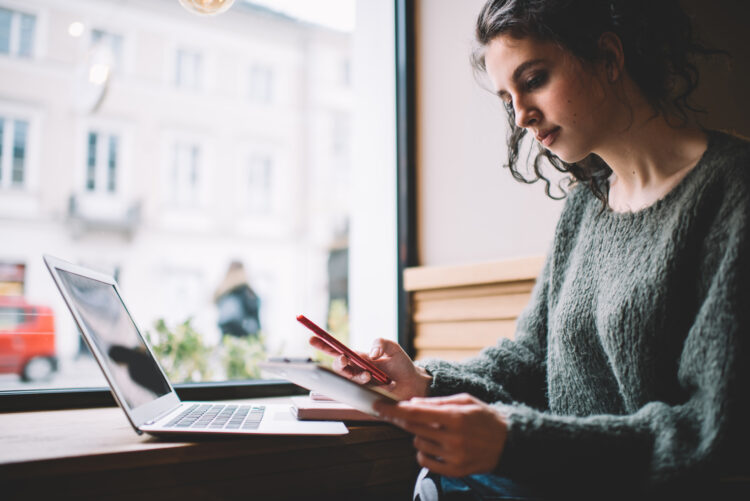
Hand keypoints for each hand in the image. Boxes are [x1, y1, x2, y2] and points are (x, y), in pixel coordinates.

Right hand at [309, 336, 430, 399]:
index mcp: (358, 357)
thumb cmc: (401, 364)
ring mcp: (359, 383)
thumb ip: (380, 343)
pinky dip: (361, 385)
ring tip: (368, 374)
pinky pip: (356, 391)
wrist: (413, 383)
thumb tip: (370, 353)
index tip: (312, 338)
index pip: (337, 350)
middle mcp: (356, 369)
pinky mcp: (365, 394)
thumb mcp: (392, 347)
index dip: (323, 344)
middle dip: (337, 362)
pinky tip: (370, 381)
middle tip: (344, 359)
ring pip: (347, 379)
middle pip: (337, 366)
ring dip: (354, 375)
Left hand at [374, 393, 507, 476]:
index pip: (415, 413)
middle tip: (409, 415)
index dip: (394, 410)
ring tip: (436, 431)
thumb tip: (411, 403)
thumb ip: (437, 402)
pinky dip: (424, 452)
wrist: (508, 442)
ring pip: (417, 444)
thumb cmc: (484, 417)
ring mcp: (453, 457)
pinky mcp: (454, 471)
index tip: (378, 406)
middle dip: (406, 420)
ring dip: (419, 435)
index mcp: (455, 417)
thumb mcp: (464, 401)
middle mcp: (453, 439)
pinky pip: (424, 461)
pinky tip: (435, 445)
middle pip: (413, 429)